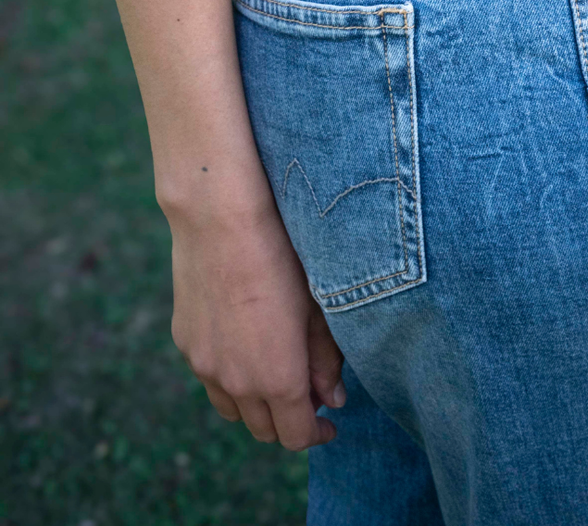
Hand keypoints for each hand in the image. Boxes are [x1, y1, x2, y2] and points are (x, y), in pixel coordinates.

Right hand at [169, 200, 345, 449]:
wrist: (221, 220)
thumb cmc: (281, 256)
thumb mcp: (316, 306)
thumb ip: (326, 359)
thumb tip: (333, 399)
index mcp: (276, 378)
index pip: (295, 436)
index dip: (315, 434)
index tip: (329, 421)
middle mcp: (237, 383)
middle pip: (263, 430)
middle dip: (288, 420)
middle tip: (308, 392)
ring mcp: (205, 366)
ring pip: (233, 410)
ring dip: (256, 405)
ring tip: (275, 374)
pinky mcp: (185, 344)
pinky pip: (210, 379)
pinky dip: (230, 379)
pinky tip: (245, 345)